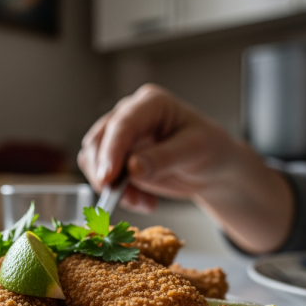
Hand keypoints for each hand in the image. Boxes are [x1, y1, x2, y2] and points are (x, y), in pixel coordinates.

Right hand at [78, 84, 294, 253]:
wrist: (212, 168)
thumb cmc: (209, 150)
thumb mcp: (194, 152)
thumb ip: (164, 158)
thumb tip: (132, 168)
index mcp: (151, 103)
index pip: (123, 123)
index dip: (112, 150)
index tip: (108, 177)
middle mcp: (130, 115)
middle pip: (99, 139)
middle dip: (105, 171)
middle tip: (121, 197)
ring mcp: (121, 136)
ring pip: (94, 159)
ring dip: (111, 186)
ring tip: (143, 202)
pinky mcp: (117, 158)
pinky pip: (102, 176)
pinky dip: (117, 193)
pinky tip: (143, 201)